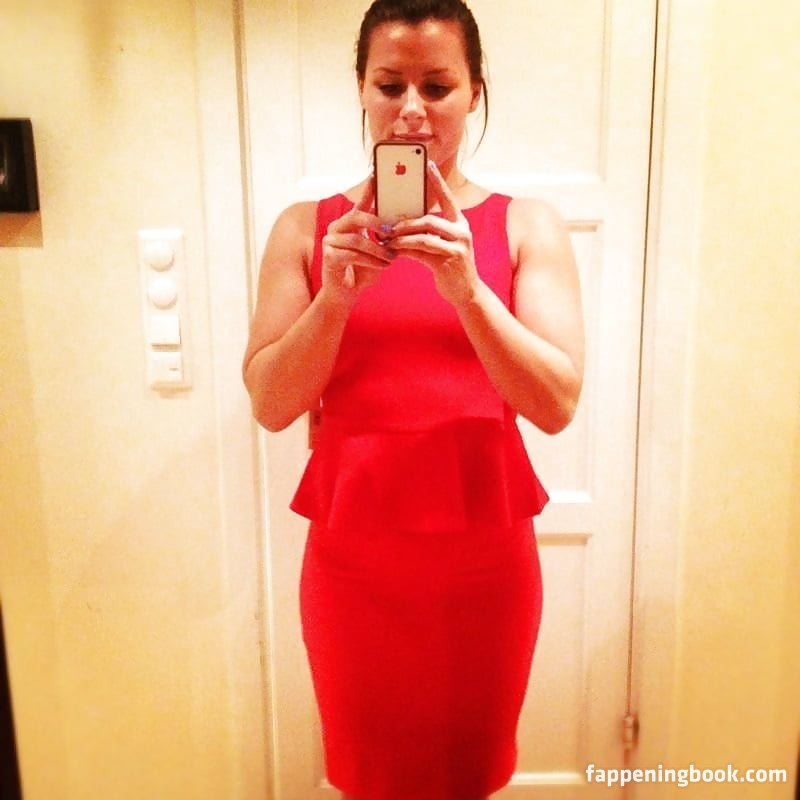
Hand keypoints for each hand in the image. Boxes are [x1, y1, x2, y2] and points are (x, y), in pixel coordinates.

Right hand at [320, 178, 392, 307]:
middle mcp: (336, 228)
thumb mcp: (379, 252)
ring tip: (392, 258)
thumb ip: (386, 238)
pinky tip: (382, 266)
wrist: (345, 293)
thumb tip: (406, 226)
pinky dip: (371, 260)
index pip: (360, 203)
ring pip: (357, 240)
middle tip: (392, 232)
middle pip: (356, 217)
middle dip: (376, 224)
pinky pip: (352, 255)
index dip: (369, 189)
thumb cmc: (363, 271)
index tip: (378, 174)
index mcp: (349, 223)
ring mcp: (330, 241)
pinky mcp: (328, 256)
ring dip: (378, 249)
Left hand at [383, 161, 482, 307]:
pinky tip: (393, 251)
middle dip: (405, 223)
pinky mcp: (449, 262)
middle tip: (387, 226)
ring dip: (402, 238)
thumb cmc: (451, 267)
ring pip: (423, 236)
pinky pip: (421, 253)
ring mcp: (457, 247)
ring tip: (386, 239)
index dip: (438, 182)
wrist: (466, 292)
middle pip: (429, 220)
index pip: (448, 198)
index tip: (428, 164)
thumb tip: (404, 223)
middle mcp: (461, 233)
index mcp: (461, 224)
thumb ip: (431, 233)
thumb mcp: (445, 246)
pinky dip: (404, 251)